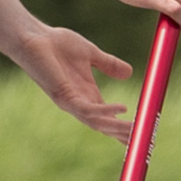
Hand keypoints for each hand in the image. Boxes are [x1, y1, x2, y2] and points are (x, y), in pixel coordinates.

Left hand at [19, 19, 143, 136]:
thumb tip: (130, 73)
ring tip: (136, 131)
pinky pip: (87, 109)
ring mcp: (71, 102)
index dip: (125, 128)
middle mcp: (79, 103)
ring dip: (117, 128)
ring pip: (97, 123)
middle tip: (146, 143)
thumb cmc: (57, 44)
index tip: (144, 135)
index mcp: (86, 95)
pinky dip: (105, 111)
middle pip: (105, 127)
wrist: (34, 38)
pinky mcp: (64, 96)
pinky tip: (121, 109)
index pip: (109, 118)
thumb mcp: (91, 54)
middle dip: (124, 135)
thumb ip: (109, 64)